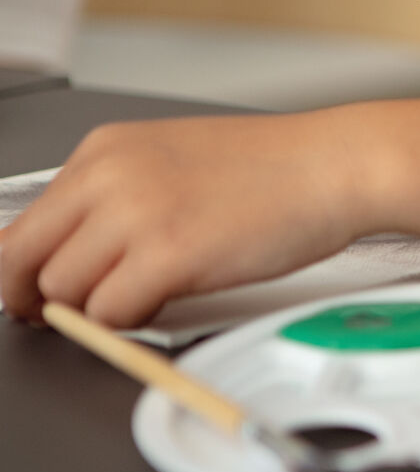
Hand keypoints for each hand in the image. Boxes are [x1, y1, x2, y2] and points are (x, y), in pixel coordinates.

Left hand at [0, 112, 365, 327]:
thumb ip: (116, 200)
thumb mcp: (173, 161)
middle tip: (69, 315)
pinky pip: (111, 314)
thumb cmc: (274, 168)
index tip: (34, 294)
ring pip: (65, 294)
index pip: (22, 227)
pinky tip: (169, 297)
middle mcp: (108, 177)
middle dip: (38, 301)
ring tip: (148, 294)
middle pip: (22, 263)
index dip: (22, 273)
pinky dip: (132, 320)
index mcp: (104, 151)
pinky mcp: (167, 254)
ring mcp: (135, 214)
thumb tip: (71, 258)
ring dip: (99, 308)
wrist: (336, 164)